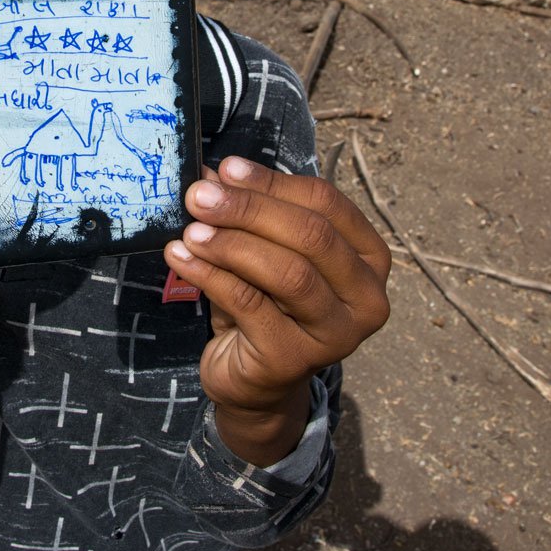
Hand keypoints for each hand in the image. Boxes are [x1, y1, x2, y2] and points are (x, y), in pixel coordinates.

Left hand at [164, 156, 390, 462]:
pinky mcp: (295, 359)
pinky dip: (211, 275)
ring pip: (287, 273)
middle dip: (249, 210)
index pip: (325, 204)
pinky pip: (250, 305)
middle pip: (310, 236)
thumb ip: (249, 213)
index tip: (225, 169)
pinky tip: (181, 257)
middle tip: (199, 196)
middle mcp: (366, 297)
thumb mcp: (265, 251)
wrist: (255, 380)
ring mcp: (337, 334)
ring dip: (231, 244)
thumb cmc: (267, 304)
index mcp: (369, 257)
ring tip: (190, 230)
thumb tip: (212, 174)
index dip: (272, 183)